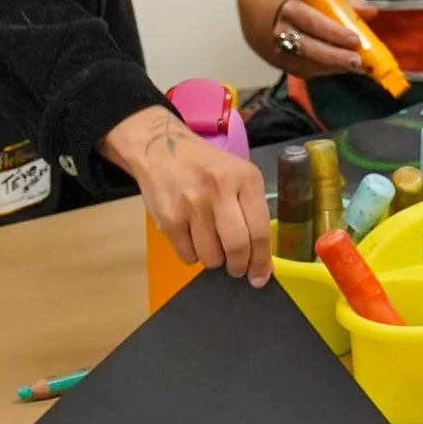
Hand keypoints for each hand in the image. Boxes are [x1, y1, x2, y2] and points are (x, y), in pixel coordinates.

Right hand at [104, 104, 272, 286]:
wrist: (160, 146)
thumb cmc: (206, 166)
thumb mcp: (237, 175)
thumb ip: (251, 212)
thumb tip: (262, 263)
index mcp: (246, 178)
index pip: (260, 231)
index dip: (262, 261)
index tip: (260, 277)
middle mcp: (220, 188)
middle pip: (237, 246)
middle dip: (238, 266)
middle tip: (235, 268)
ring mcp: (192, 203)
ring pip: (211, 256)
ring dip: (214, 260)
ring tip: (210, 245)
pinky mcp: (169, 216)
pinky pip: (187, 255)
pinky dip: (192, 255)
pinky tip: (191, 237)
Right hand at [271, 0, 373, 77]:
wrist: (283, 20)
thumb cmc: (310, 6)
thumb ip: (349, 2)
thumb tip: (371, 10)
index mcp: (291, 9)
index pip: (311, 21)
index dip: (333, 31)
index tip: (355, 38)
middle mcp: (282, 32)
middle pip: (308, 47)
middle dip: (334, 56)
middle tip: (357, 60)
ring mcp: (282, 53)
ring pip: (308, 64)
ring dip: (334, 66)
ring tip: (357, 66)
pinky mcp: (288, 67)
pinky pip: (309, 72)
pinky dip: (330, 70)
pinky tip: (345, 67)